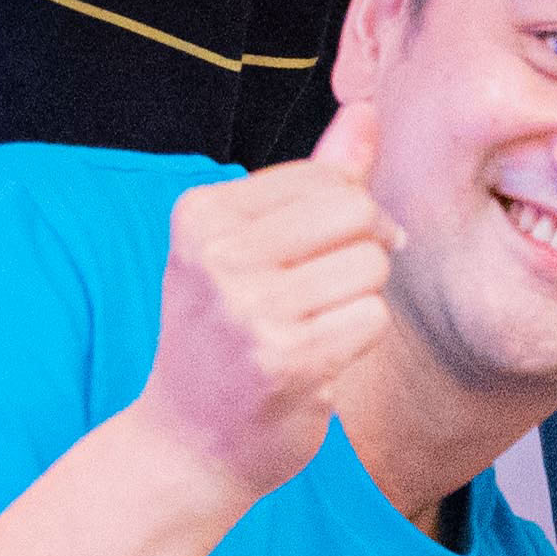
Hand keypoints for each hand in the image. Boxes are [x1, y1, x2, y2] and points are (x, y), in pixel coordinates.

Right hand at [136, 102, 399, 496]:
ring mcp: (250, 310)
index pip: (326, 178)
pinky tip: (317, 360)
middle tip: (326, 290)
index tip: (319, 252)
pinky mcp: (288, 360)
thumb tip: (367, 111)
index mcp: (200, 215)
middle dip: (364, 249)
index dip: (348, 214)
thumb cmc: (225, 336)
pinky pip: (372, 319)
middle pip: (356, 213)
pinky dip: (359, 340)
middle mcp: (216, 256)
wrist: (185, 444)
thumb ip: (315, 179)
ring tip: (312, 328)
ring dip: (359, 300)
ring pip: (371, 267)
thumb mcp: (246, 247)